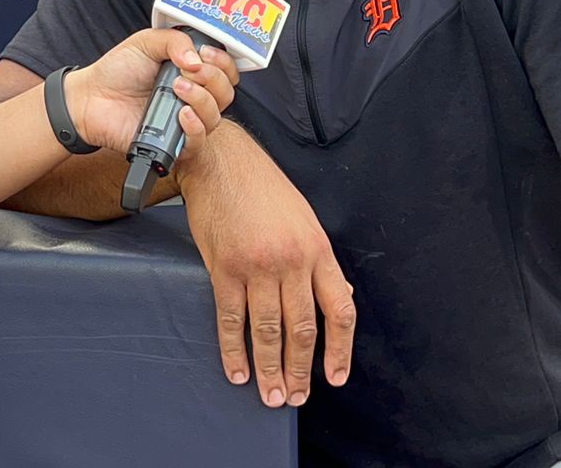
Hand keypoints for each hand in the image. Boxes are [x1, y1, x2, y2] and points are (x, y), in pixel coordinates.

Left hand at [62, 30, 237, 156]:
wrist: (91, 97)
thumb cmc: (118, 70)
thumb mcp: (146, 42)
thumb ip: (175, 40)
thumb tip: (197, 59)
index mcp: (192, 72)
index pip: (226, 71)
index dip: (223, 62)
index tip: (206, 54)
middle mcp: (194, 97)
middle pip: (226, 93)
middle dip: (214, 78)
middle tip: (191, 69)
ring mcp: (185, 122)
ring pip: (216, 116)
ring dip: (202, 99)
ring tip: (177, 87)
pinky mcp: (174, 144)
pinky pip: (198, 142)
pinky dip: (195, 126)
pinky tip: (182, 113)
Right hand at [179, 127, 355, 409]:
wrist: (220, 160)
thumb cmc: (262, 187)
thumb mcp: (304, 219)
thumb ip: (318, 261)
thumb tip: (336, 299)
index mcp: (318, 249)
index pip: (339, 309)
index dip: (340, 350)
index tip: (335, 378)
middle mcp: (293, 261)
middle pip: (302, 329)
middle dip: (299, 371)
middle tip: (294, 399)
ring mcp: (258, 266)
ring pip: (268, 330)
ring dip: (270, 370)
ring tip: (270, 397)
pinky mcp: (224, 268)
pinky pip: (232, 319)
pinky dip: (234, 350)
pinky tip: (238, 372)